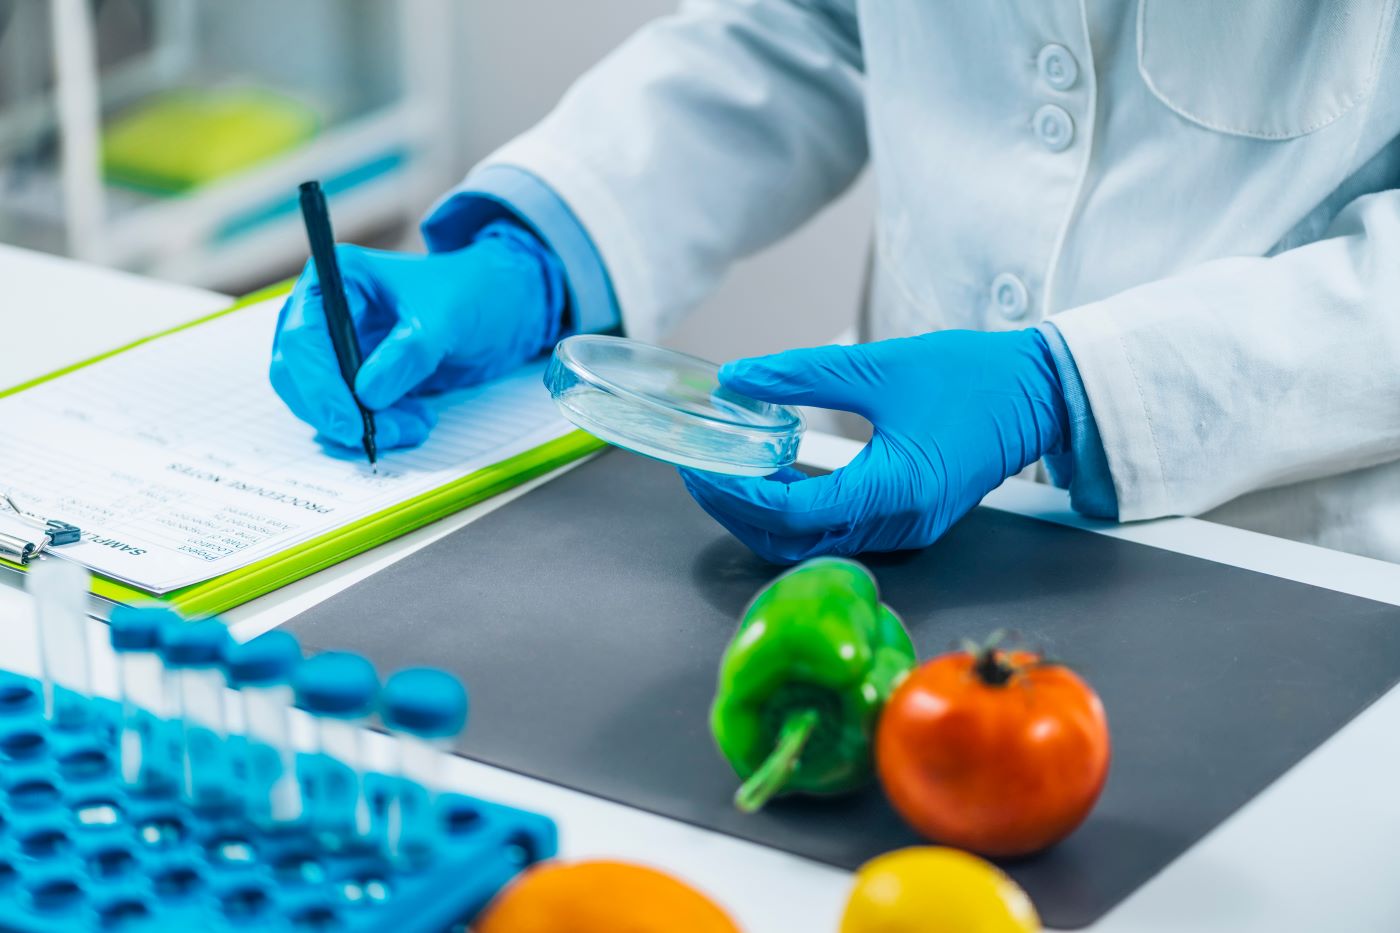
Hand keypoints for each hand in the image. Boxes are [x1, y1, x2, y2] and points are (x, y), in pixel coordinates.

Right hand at [269, 222, 566, 449]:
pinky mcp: (354, 377)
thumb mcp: (446, 319)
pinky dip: (378, 426)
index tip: (349, 424)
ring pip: (321, 402)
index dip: (318, 386)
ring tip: (417, 425)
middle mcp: (324, 311)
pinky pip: (348, 412)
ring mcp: (336, 347)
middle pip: (297, 375)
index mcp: (336, 278)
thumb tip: (366, 394)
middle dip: (340, 412)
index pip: (301, 338)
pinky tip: (416, 421)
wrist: (499, 307)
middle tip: (388, 433)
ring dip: (365, 425)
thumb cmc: (471, 295)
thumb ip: (407, 354)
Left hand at [680, 329, 1069, 562]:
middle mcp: (897, 525)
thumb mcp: (880, 366)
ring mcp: (904, 532)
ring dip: (763, 515)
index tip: (699, 466)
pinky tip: (771, 477)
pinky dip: (796, 512)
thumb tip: (739, 378)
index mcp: (894, 490)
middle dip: (737, 512)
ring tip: (725, 472)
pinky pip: (836, 532)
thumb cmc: (973, 376)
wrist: (1038, 394)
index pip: (791, 511)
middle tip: (699, 473)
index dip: (736, 494)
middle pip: (792, 541)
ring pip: (811, 543)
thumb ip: (802, 375)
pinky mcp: (906, 524)